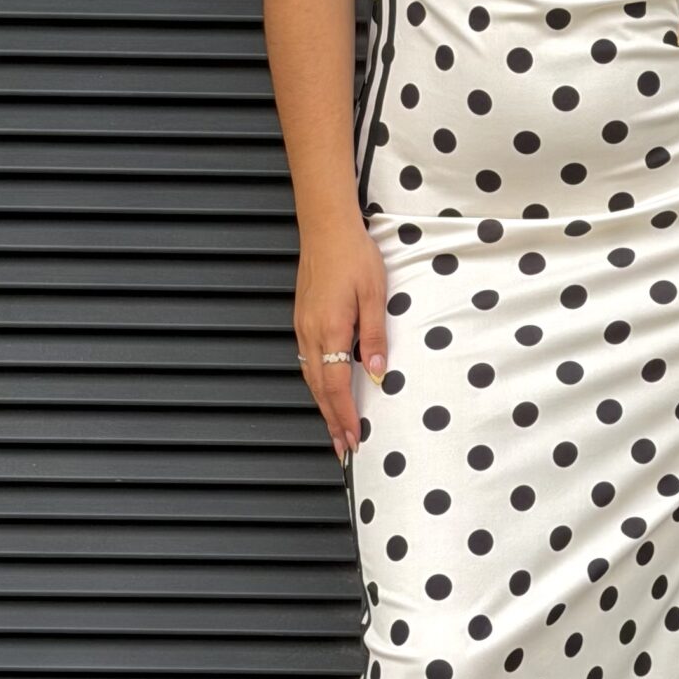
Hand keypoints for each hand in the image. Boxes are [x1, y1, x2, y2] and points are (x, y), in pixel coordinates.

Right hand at [295, 224, 387, 463]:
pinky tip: (326, 391)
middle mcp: (311, 333)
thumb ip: (374, 335)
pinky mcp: (302, 319)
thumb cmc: (353, 256)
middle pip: (319, 389)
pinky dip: (317, 384)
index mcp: (330, 330)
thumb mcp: (374, 294)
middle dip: (331, 421)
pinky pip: (307, 361)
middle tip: (342, 449)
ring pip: (310, 377)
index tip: (352, 440)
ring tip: (335, 428)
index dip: (344, 416)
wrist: (326, 228)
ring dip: (323, 406)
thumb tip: (376, 372)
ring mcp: (303, 327)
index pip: (336, 386)